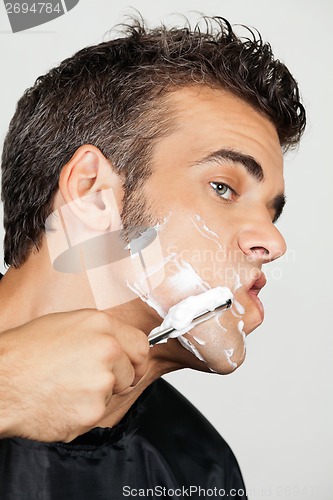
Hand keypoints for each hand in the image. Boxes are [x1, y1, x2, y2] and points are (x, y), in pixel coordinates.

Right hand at [0, 309, 148, 441]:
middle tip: (90, 380)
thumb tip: (117, 345)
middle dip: (118, 379)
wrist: (1, 382)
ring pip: (111, 394)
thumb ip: (98, 333)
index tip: (131, 367)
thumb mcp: (65, 325)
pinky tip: (59, 401)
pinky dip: (81, 413)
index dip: (135, 359)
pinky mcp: (92, 411)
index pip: (141, 344)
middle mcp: (108, 350)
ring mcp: (102, 382)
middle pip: (131, 373)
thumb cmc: (24, 353)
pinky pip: (95, 414)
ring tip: (65, 387)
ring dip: (94, 396)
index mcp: (101, 325)